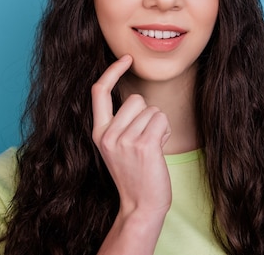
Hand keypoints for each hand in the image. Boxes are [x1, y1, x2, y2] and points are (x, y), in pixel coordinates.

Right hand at [91, 55, 171, 217]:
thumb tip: (137, 99)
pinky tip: (159, 149)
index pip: (99, 91)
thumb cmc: (135, 174)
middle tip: (144, 141)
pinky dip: (165, 131)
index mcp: (98, 133)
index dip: (112, 71)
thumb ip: (121, 123)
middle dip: (147, 115)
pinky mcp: (144, 145)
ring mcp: (124, 141)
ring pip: (152, 110)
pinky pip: (161, 120)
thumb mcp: (118, 147)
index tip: (127, 58)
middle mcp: (108, 135)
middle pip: (136, 99)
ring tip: (151, 148)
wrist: (141, 205)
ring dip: (158, 125)